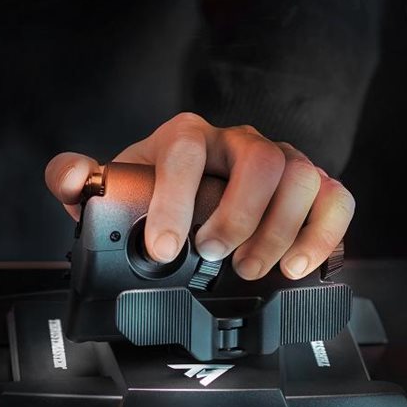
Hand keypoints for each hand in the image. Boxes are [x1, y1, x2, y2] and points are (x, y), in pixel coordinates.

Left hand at [44, 112, 354, 279]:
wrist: (201, 188)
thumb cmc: (159, 189)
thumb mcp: (115, 187)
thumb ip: (79, 180)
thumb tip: (71, 176)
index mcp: (187, 138)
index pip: (187, 151)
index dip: (177, 199)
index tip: (166, 248)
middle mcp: (238, 142)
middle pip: (258, 159)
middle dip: (239, 215)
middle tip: (217, 257)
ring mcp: (281, 161)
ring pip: (301, 175)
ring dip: (281, 229)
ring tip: (253, 269)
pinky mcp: (313, 187)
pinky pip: (335, 197)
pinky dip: (324, 233)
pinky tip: (299, 265)